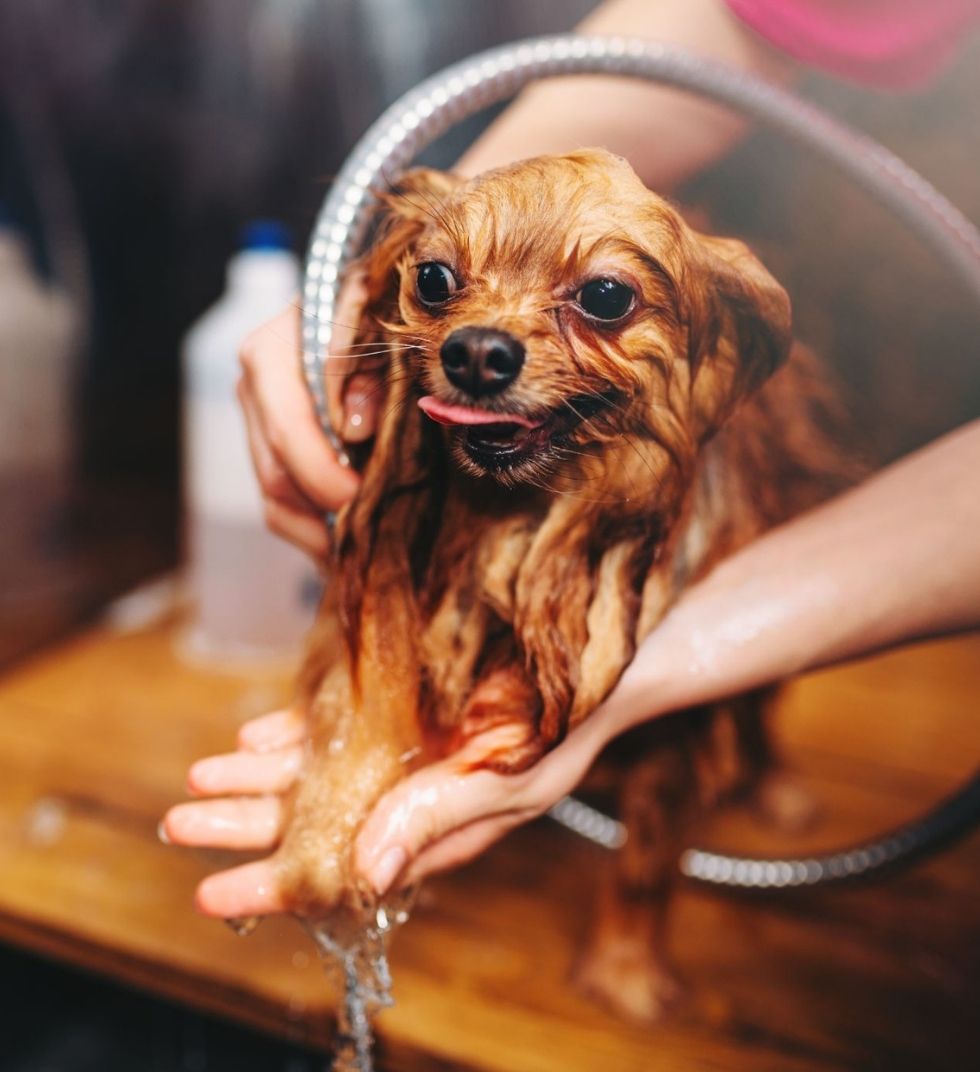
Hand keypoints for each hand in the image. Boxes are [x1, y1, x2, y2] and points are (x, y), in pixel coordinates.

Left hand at [160, 704, 616, 917]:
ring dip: (258, 778)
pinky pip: (337, 725)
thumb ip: (436, 818)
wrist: (600, 658)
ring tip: (199, 776)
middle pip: (312, 823)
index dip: (273, 886)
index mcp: (432, 831)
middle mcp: (408, 796)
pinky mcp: (404, 706)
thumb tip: (364, 872)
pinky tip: (258, 732)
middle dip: (244, 825)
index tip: (211, 894)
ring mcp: (402, 751)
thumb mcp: (510, 780)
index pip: (339, 872)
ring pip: (316, 775)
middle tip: (177, 824)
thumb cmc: (567, 727)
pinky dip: (295, 731)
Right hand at [236, 278, 383, 557]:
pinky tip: (344, 545)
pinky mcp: (269, 447)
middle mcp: (252, 388)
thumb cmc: (377, 311)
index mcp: (271, 352)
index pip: (286, 430)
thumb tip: (354, 428)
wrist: (365, 300)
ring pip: (275, 498)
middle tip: (370, 532)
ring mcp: (257, 421)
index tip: (361, 498)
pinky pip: (281, 506)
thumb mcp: (382, 330)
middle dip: (325, 510)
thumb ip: (371, 372)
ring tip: (361, 547)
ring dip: (319, 530)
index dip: (323, 474)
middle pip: (277, 474)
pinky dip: (314, 530)